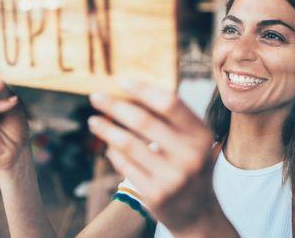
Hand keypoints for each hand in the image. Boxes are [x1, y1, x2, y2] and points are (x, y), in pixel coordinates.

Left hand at [88, 79, 216, 234]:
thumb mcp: (192, 141)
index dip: (142, 89)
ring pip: (128, 143)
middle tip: (95, 96)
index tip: (120, 80)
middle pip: (143, 120)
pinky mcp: (156, 195)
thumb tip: (131, 91)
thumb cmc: (189, 165)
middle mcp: (191, 155)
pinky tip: (109, 145)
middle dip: (114, 105)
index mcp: (201, 135)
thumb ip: (171, 119)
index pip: (169, 103)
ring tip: (93, 120)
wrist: (197, 213)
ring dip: (106, 128)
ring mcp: (173, 177)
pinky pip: (125, 165)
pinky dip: (113, 152)